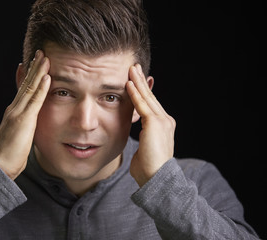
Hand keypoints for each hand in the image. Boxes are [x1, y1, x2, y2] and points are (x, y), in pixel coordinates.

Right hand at [0, 50, 50, 179]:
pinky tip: (46, 77)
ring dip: (38, 71)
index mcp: (14, 111)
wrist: (0, 165)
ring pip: (29, 88)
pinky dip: (41, 88)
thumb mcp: (18, 135)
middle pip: (26, 84)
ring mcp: (17, 113)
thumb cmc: (10, 154)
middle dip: (34, 67)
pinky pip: (35, 101)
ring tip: (45, 57)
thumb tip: (28, 121)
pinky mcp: (23, 120)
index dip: (29, 75)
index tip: (34, 62)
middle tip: (41, 52)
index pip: (23, 89)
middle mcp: (14, 108)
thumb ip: (23, 124)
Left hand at [126, 64, 175, 186]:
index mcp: (163, 126)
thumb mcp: (144, 148)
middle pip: (150, 97)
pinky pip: (142, 105)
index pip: (150, 105)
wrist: (156, 179)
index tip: (134, 80)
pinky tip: (128, 83)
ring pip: (146, 97)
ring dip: (137, 82)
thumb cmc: (148, 169)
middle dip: (141, 81)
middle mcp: (165, 120)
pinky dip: (134, 93)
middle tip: (134, 67)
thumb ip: (143, 139)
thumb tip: (138, 136)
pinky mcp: (155, 123)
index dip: (142, 91)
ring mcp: (162, 120)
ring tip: (130, 69)